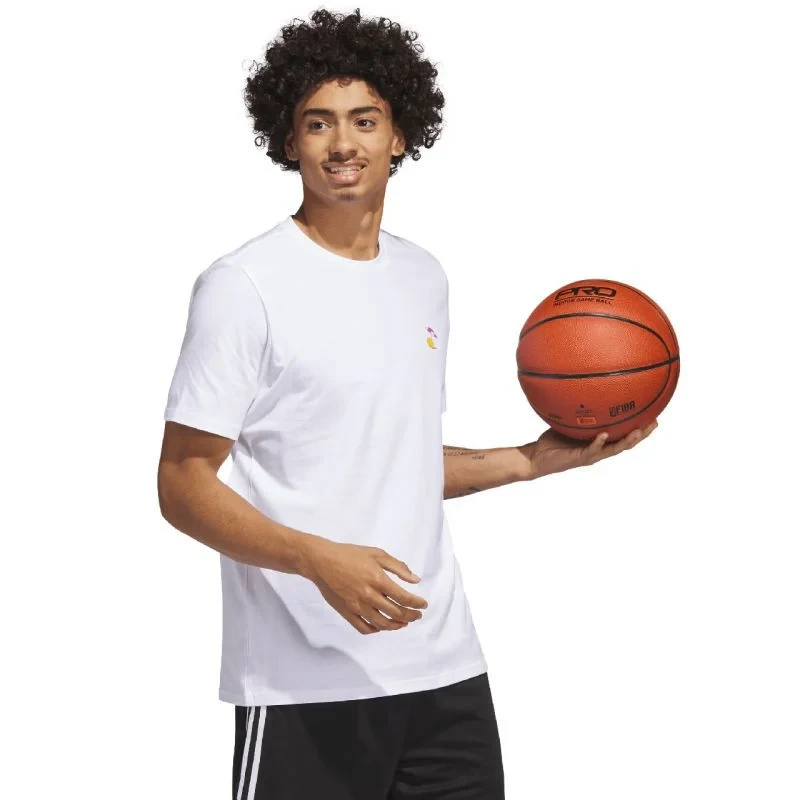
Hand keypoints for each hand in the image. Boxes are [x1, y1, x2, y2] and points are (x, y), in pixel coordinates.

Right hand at [304, 540, 427, 634]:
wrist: (322, 561)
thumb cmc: (349, 554)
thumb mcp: (376, 554)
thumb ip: (398, 567)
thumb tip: (416, 580)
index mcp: (378, 579)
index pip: (404, 598)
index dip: (417, 604)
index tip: (423, 605)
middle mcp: (369, 595)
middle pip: (396, 613)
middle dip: (411, 616)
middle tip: (417, 615)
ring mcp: (357, 606)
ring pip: (382, 624)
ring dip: (396, 625)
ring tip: (404, 622)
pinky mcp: (347, 612)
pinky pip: (364, 628)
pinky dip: (376, 629)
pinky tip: (382, 625)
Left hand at [518, 419, 658, 479]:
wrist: (537, 458)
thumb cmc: (553, 440)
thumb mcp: (568, 421)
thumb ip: (578, 409)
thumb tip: (582, 386)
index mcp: (600, 441)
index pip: (624, 434)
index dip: (640, 426)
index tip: (655, 414)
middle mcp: (599, 449)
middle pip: (627, 443)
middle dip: (642, 434)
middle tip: (655, 422)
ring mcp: (590, 455)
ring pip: (614, 449)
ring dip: (627, 440)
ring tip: (638, 431)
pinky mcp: (579, 458)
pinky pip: (591, 450)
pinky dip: (598, 443)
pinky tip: (604, 435)